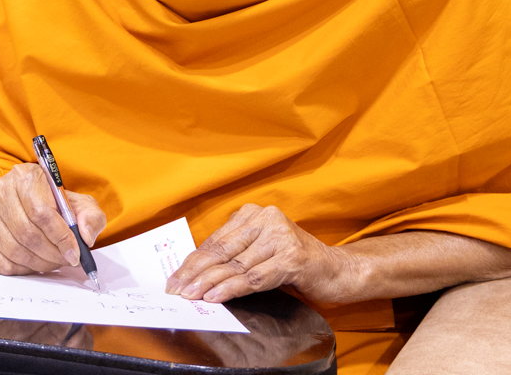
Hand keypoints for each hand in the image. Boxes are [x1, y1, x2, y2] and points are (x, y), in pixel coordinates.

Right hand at [0, 163, 107, 275]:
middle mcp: (1, 191)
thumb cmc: (52, 204)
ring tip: (52, 262)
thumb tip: (85, 236)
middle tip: (66, 261)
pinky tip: (33, 264)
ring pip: (14, 250)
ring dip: (39, 263)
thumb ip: (90, 216)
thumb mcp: (78, 203)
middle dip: (52, 254)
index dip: (61, 237)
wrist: (19, 202)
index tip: (75, 254)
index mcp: (26, 176)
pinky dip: (21, 269)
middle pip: (28, 234)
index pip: (42, 212)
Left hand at [165, 204, 352, 303]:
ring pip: (236, 265)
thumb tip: (195, 273)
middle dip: (195, 273)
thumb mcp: (260, 250)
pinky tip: (216, 296)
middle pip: (222, 251)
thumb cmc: (294, 262)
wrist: (336, 269)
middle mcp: (266, 219)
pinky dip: (232, 288)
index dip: (193, 261)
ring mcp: (280, 236)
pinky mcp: (292, 257)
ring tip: (191, 296)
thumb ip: (234, 254)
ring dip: (209, 283)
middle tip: (176, 290)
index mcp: (254, 214)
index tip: (174, 278)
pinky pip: (254, 277)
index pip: (215, 240)